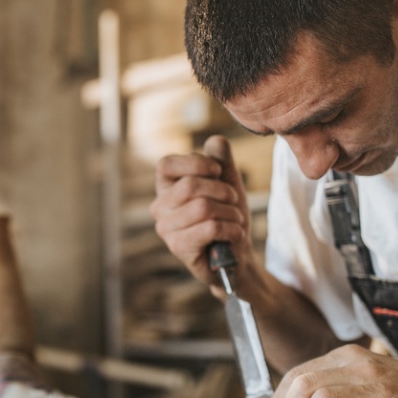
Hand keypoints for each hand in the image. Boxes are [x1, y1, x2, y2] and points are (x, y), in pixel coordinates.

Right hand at [150, 136, 254, 295]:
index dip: (195, 162)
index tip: (217, 171)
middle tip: (233, 200)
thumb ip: (222, 160)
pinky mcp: (179, 247)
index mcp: (166, 188)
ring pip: (203, 207)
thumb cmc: (227, 216)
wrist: (237, 255)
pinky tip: (234, 235)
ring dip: (230, 212)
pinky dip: (231, 229)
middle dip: (222, 190)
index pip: (165, 164)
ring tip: (235, 220)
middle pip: (189, 185)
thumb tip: (215, 141)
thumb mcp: (228, 182)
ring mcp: (166, 228)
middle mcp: (159, 207)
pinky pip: (210, 228)